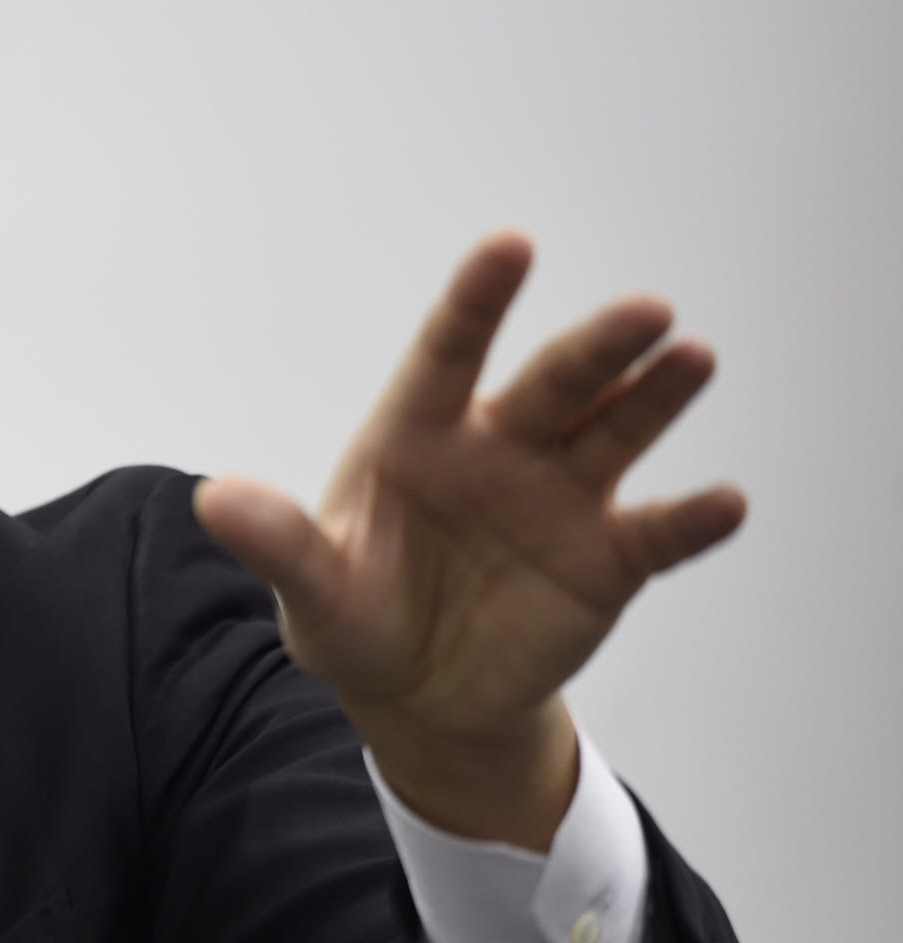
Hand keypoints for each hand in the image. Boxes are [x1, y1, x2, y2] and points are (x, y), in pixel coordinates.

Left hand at [193, 233, 743, 849]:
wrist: (419, 696)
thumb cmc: (355, 618)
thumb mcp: (314, 589)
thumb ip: (278, 543)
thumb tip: (215, 500)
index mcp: (418, 435)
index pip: (447, 354)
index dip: (477, 302)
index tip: (510, 246)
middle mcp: (499, 448)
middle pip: (553, 384)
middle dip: (597, 347)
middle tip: (648, 310)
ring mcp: (559, 498)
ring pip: (616, 432)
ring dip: (656, 398)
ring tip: (694, 358)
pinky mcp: (608, 559)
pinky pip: (658, 534)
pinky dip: (693, 520)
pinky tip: (727, 502)